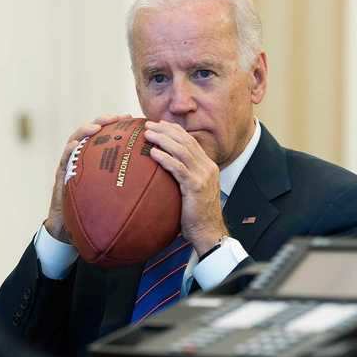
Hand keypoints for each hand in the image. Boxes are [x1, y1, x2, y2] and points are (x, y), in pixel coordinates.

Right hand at [45, 114, 132, 242]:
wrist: (71, 229)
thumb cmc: (96, 214)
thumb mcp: (115, 199)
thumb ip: (130, 188)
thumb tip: (157, 185)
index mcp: (96, 161)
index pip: (106, 138)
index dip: (117, 125)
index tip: (131, 118)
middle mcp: (82, 158)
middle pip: (91, 133)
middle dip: (102, 120)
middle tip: (116, 117)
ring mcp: (70, 165)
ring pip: (75, 140)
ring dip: (85, 130)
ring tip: (96, 127)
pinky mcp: (60, 175)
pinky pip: (64, 160)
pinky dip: (69, 151)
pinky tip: (75, 145)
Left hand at [143, 120, 227, 255]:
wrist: (208, 232)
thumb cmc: (195, 215)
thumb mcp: (190, 191)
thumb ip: (182, 177)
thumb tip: (162, 170)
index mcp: (207, 166)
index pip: (190, 141)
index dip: (174, 130)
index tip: (158, 124)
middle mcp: (207, 167)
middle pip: (185, 141)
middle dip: (166, 130)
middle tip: (148, 124)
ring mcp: (203, 175)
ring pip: (182, 150)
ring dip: (163, 140)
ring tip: (147, 134)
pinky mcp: (195, 186)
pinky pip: (178, 168)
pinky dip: (165, 158)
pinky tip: (153, 153)